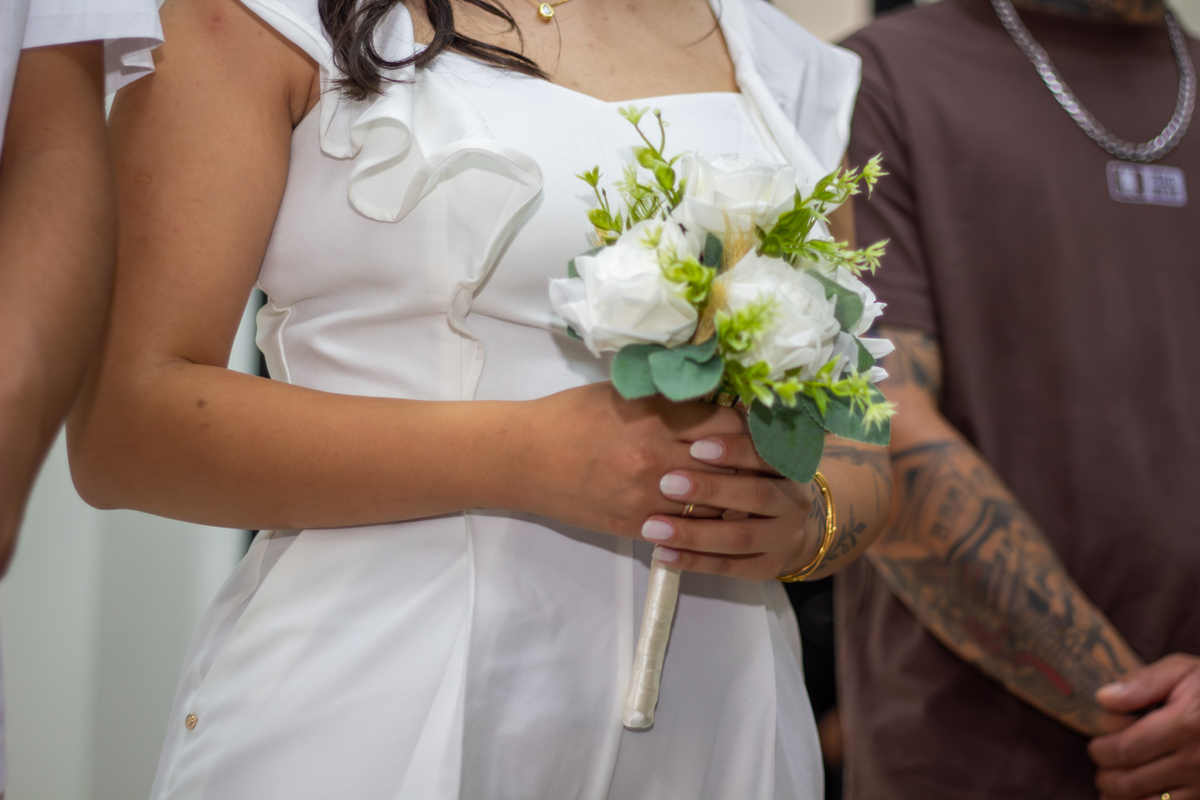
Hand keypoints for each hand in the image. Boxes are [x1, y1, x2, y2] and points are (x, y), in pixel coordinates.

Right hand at [519, 382, 744, 537]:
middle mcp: (658, 459)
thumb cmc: (571, 416)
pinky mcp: (634, 525)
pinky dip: (702, 524)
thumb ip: (668, 401)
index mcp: (657, 419)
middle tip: (769, 468)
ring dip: (732, 501)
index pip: (729, 428)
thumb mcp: (625, 394)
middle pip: (729, 469)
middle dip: (751, 469)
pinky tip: (713, 519)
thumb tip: (713, 402)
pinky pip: (683, 530)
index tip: (758, 432)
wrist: (524, 457)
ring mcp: (647, 497)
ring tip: (748, 495)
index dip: (750, 431)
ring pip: (713, 505)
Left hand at [638, 429, 819, 581]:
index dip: (733, 450)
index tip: (696, 446)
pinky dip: (694, 561)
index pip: (765, 454)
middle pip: (755, 495)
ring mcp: (783, 538)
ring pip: (739, 537)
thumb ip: (730, 433)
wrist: (789, 523)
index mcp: (790, 464)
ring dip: (694, 532)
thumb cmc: (755, 474)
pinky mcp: (766, 567)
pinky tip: (662, 553)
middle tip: (666, 483)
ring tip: (653, 526)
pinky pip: (728, 566)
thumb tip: (688, 407)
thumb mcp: (753, 451)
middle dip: (710, 489)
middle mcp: (793, 501)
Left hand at [1091, 654, 1199, 798]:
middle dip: (1104, 772)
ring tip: (1113, 776)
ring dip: (1119, 793)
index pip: (1124, 748)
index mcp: (1186, 724)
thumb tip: (1104, 699)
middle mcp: (1196, 760)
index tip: (1099, 736)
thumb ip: (1143, 683)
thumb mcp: (1182, 671)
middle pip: (1129, 781)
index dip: (1100, 746)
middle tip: (1102, 757)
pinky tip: (1132, 793)